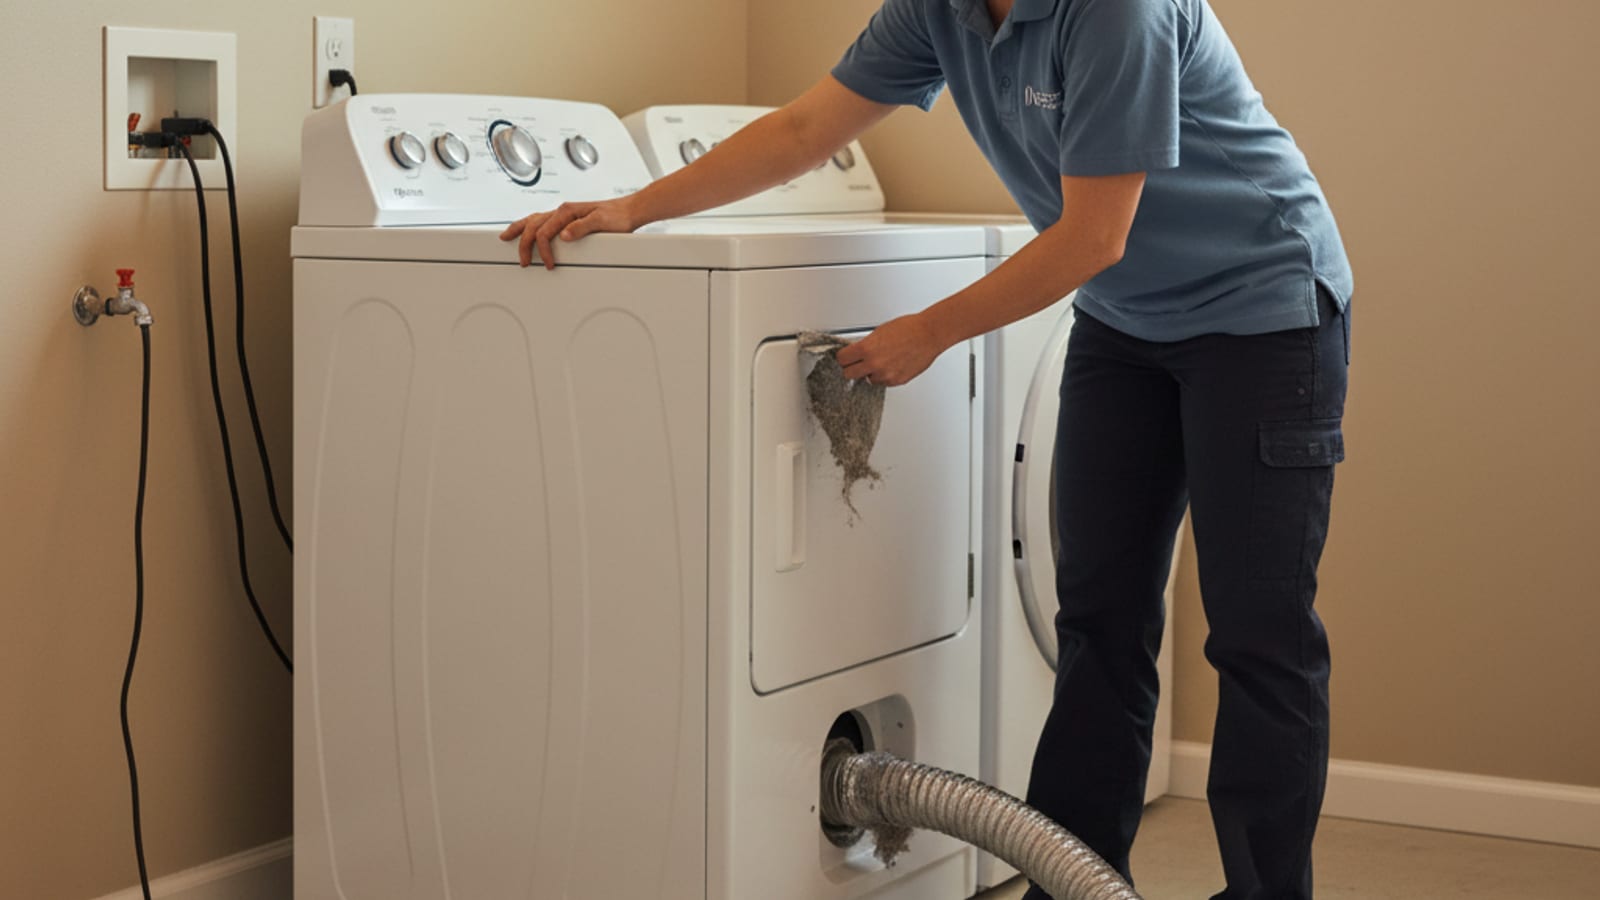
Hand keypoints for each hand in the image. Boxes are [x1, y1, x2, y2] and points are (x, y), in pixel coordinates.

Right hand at [499, 198, 639, 268]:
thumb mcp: (602, 222)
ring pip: (533, 220)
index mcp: (567, 211)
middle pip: (533, 225)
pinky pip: (542, 221)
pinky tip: (528, 231)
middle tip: (522, 261)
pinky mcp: (568, 219)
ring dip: (519, 230)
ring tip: (507, 237)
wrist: (629, 211)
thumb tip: (564, 235)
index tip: (549, 264)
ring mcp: (564, 214)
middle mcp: (563, 211)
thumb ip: (582, 228)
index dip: (543, 250)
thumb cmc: (618, 217)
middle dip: (524, 244)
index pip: (545, 231)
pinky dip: (530, 226)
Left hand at [835, 314, 945, 387]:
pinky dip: (885, 376)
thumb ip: (866, 344)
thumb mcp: (879, 332)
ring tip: (882, 360)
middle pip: (849, 374)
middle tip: (856, 363)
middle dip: (851, 368)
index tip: (845, 357)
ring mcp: (885, 375)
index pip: (842, 359)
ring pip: (868, 379)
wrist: (929, 335)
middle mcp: (874, 364)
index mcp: (867, 349)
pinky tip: (893, 364)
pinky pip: (883, 382)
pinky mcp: (897, 381)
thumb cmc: (908, 329)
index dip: (843, 357)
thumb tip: (857, 351)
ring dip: (870, 372)